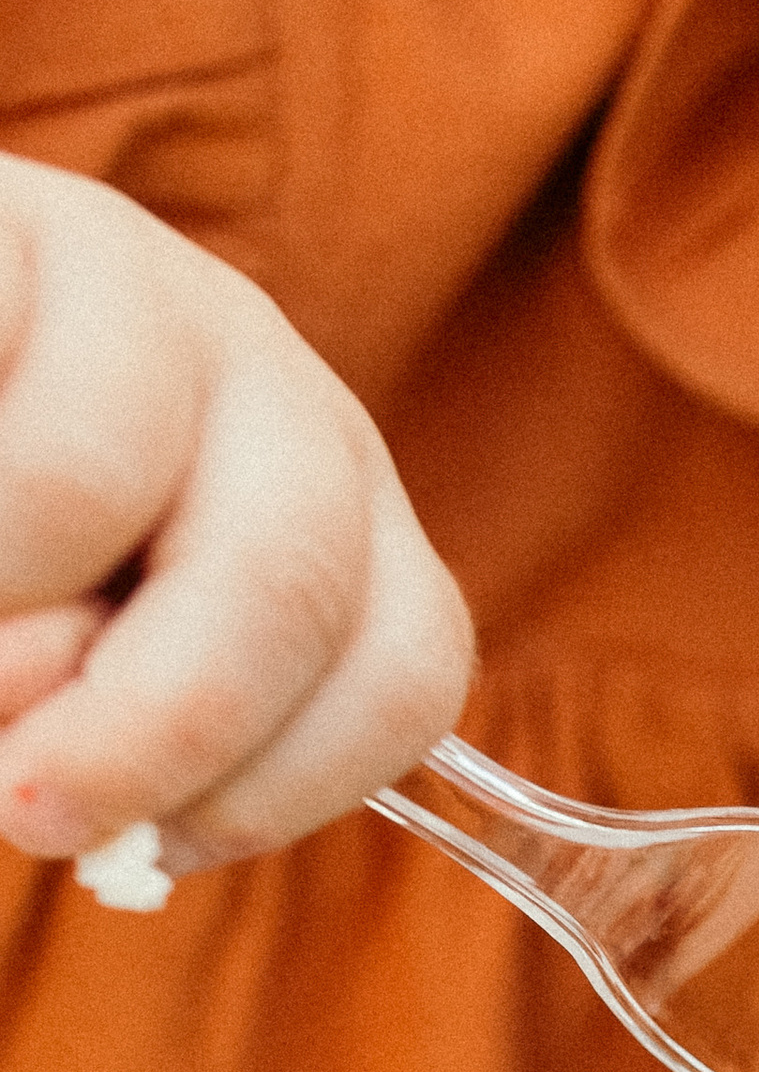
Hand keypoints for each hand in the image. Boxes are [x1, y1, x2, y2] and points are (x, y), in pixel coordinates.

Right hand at [0, 156, 471, 871]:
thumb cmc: (19, 563)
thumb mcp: (91, 657)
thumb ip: (118, 734)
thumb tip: (67, 806)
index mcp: (332, 514)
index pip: (404, 667)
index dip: (283, 789)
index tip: (150, 845)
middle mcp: (269, 385)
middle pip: (287, 584)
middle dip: (150, 733)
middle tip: (21, 806)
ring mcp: (131, 280)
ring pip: (87, 481)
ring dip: (2, 606)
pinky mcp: (1, 225)